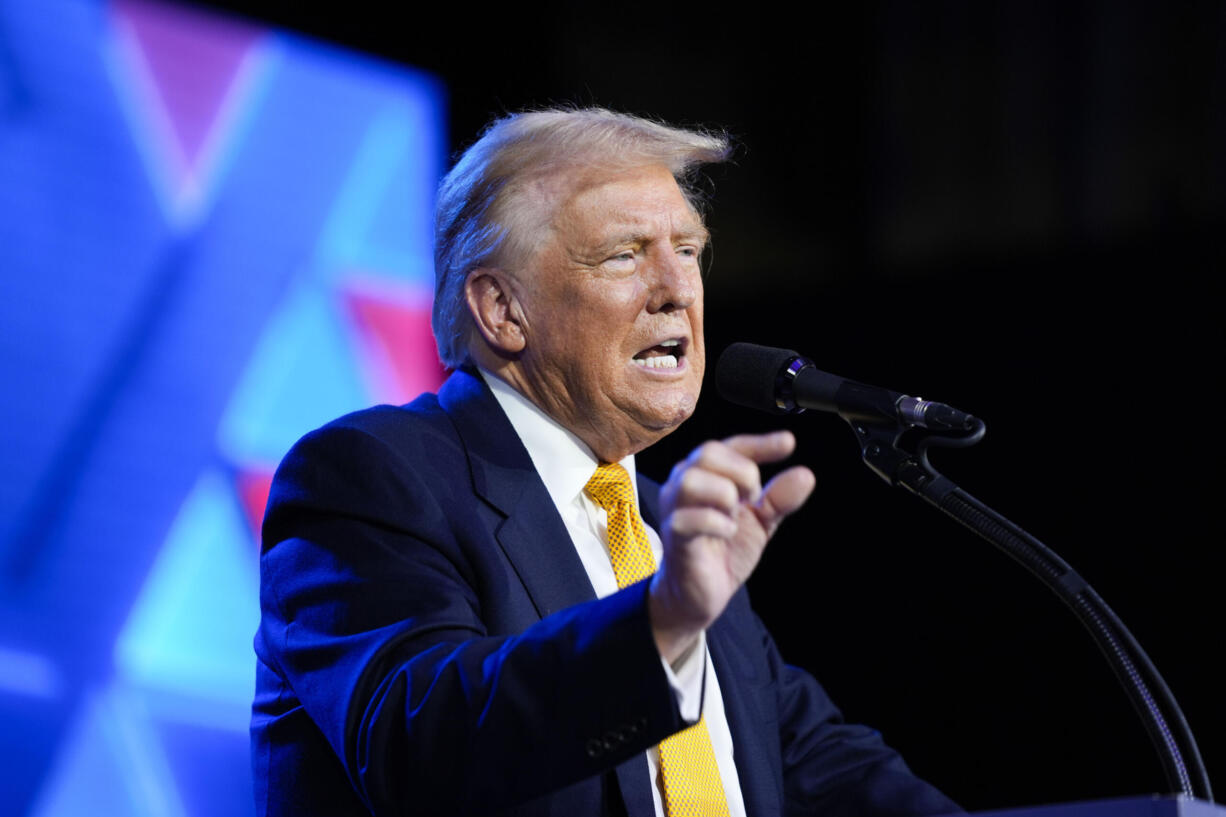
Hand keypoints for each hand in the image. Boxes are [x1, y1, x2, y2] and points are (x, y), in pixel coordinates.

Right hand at [648, 431, 815, 662]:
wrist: (698, 594)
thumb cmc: (723, 550)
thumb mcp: (760, 522)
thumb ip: (779, 500)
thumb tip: (805, 475)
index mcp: (707, 475)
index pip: (732, 446)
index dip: (761, 444)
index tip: (788, 443)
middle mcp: (684, 484)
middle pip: (708, 452)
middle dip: (742, 472)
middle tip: (753, 498)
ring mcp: (674, 508)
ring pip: (691, 480)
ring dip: (723, 494)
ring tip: (734, 516)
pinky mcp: (673, 535)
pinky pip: (688, 519)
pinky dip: (717, 523)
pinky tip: (727, 533)